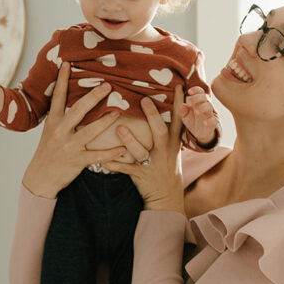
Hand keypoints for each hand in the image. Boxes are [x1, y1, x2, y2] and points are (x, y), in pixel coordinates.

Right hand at [21, 63, 124, 198]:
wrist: (39, 178)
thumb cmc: (49, 151)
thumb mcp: (50, 131)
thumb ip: (62, 116)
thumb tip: (73, 99)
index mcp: (53, 122)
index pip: (58, 97)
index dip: (62, 80)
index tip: (68, 64)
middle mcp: (59, 132)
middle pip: (78, 110)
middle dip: (93, 97)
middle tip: (107, 85)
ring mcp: (68, 147)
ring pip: (90, 132)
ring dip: (105, 122)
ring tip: (118, 112)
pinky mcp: (77, 161)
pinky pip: (97, 156)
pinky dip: (111, 153)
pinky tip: (123, 148)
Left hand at [104, 86, 185, 212]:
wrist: (167, 197)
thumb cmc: (165, 167)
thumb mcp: (171, 149)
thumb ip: (167, 130)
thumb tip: (162, 106)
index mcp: (172, 142)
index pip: (178, 120)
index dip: (179, 104)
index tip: (179, 86)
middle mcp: (164, 151)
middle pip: (160, 131)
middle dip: (153, 116)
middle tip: (143, 100)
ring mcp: (153, 164)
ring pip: (142, 151)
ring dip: (130, 140)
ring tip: (119, 128)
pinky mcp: (142, 176)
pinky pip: (127, 170)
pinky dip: (115, 165)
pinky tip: (104, 161)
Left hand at [179, 86, 217, 145]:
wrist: (200, 135)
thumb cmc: (193, 122)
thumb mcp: (185, 117)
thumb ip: (183, 111)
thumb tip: (181, 106)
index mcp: (199, 102)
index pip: (200, 92)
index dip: (196, 90)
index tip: (189, 92)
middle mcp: (206, 105)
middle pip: (205, 97)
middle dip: (197, 98)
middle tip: (189, 103)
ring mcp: (211, 114)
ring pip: (210, 106)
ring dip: (202, 108)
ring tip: (196, 112)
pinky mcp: (214, 123)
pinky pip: (214, 120)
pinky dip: (210, 121)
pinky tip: (204, 123)